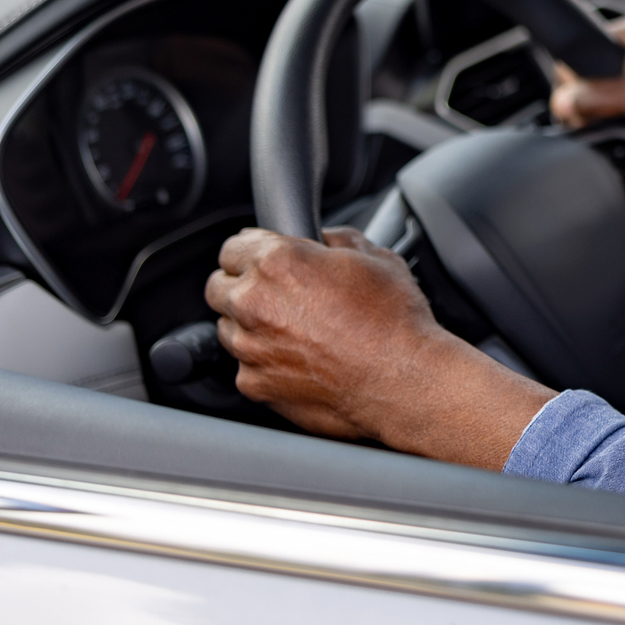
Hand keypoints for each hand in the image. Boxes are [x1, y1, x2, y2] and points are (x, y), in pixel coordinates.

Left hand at [205, 226, 554, 467]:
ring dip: (251, 326)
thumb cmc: (396, 321)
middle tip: (279, 295)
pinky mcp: (255, 385)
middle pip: (218, 286)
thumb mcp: (378, 258)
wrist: (406, 380)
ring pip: (228, 328)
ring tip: (295, 331)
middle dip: (243, 286)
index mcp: (278, 261)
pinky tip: (300, 361)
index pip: (231, 247)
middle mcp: (254, 302)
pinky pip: (245, 366)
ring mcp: (250, 348)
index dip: (252, 251)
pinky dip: (265, 362)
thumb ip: (338, 240)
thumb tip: (325, 239)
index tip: (263, 259)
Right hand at [550, 18, 624, 164]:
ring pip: (597, 99)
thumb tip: (563, 101)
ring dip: (602, 115)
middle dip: (588, 101)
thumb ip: (596, 97)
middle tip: (604, 116)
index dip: (573, 78)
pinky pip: (611, 113)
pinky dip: (612, 124)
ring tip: (623, 123)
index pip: (581, 49)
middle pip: (586, 77)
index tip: (575, 100)